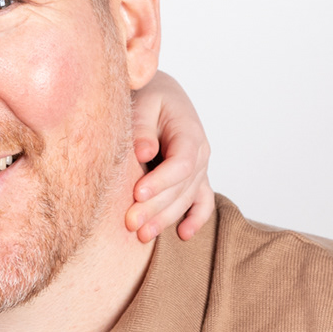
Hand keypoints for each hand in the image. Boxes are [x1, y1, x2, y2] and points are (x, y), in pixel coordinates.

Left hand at [126, 70, 212, 242]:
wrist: (158, 95)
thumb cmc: (147, 97)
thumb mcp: (142, 102)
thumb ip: (141, 126)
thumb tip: (144, 152)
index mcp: (189, 131)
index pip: (181, 163)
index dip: (161, 181)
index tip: (137, 193)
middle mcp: (199, 153)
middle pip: (182, 187)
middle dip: (156, 207)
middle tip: (130, 224)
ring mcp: (199, 168)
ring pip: (187, 199)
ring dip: (167, 219)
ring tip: (142, 235)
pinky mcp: (194, 179)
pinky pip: (202, 202)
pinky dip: (196, 219)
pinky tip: (182, 235)